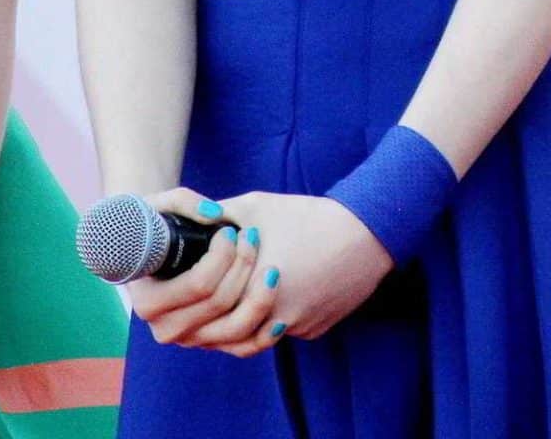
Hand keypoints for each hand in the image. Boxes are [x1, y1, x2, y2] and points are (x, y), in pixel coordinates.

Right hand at [125, 187, 271, 354]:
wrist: (149, 253)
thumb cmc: (155, 227)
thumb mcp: (161, 205)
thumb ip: (185, 203)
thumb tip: (214, 215)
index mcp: (149, 301)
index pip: (198, 285)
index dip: (222, 256)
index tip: (231, 231)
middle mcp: (167, 327)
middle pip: (220, 303)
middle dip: (243, 266)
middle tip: (252, 236)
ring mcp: (190, 339)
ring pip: (235, 329)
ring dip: (260, 298)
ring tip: (273, 269)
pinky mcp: (210, 343)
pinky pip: (242, 348)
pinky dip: (264, 336)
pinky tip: (281, 317)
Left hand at [192, 191, 392, 355]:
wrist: (364, 233)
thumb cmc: (306, 215)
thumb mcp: (255, 206)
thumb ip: (219, 218)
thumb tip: (190, 223)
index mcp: (251, 287)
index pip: (207, 313)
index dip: (191, 305)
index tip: (186, 290)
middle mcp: (273, 316)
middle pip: (226, 336)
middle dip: (207, 323)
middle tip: (196, 309)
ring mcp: (296, 327)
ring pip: (253, 342)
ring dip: (235, 328)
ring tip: (223, 307)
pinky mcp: (313, 329)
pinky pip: (282, 333)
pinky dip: (268, 321)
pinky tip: (264, 299)